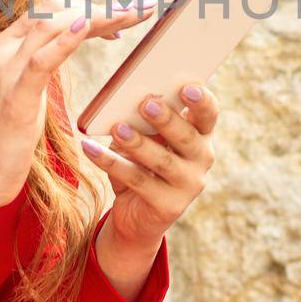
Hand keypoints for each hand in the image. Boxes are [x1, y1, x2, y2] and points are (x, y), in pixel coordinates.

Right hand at [0, 0, 153, 215]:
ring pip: (53, 24)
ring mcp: (7, 68)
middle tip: (140, 11)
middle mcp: (4, 48)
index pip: (51, 9)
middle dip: (101, 6)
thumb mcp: (25, 90)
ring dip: (99, 16)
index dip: (89, 6)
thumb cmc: (5, 139)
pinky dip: (67, 40)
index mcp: (7, 45)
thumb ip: (40, 63)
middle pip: (56, 9)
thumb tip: (66, 46)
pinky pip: (42, 60)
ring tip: (133, 14)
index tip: (122, 18)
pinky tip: (88, 26)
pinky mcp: (15, 95)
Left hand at [81, 81, 217, 247]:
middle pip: (188, 137)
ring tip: (118, 129)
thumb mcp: (145, 139)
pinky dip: (111, 163)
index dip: (202, 101)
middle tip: (147, 104)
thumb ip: (144, 122)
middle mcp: (202, 159)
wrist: (136, 214)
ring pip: (163, 161)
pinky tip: (91, 149)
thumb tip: (126, 104)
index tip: (187, 87)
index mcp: (201, 135)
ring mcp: (189, 185)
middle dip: (167, 120)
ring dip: (139, 143)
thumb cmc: (141, 162)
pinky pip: (137, 181)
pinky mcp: (169, 206)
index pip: (209, 114)